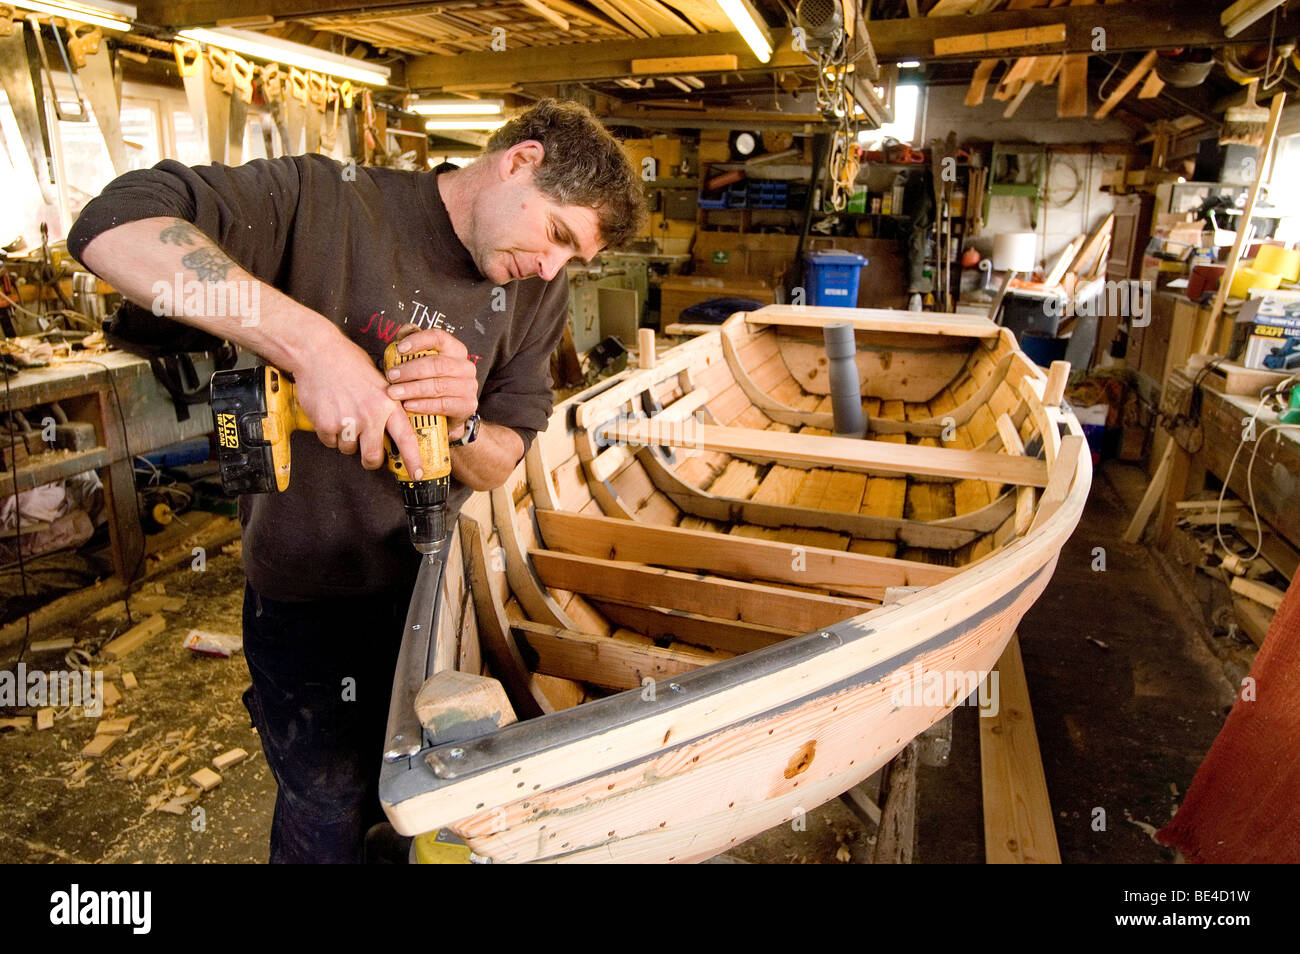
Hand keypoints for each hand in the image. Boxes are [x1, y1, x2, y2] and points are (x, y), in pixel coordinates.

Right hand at [288, 327, 421, 473]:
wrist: (317, 352)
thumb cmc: (348, 362)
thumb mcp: (379, 381)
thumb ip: (386, 405)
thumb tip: (390, 429)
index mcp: (388, 404)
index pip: (406, 438)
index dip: (413, 459)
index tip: (417, 474)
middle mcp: (370, 415)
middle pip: (373, 457)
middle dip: (371, 461)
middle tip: (369, 457)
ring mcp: (348, 421)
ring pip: (349, 450)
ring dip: (346, 441)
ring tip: (343, 417)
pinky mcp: (326, 424)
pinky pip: (330, 442)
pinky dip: (329, 433)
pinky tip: (329, 414)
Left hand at [384, 326, 478, 434]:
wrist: (448, 413)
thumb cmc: (432, 381)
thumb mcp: (423, 361)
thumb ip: (414, 345)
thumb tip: (405, 331)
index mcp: (455, 349)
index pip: (439, 337)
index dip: (418, 341)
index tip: (399, 348)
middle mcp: (465, 366)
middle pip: (437, 364)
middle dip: (410, 370)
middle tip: (391, 376)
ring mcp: (469, 386)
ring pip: (438, 385)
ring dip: (413, 389)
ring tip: (394, 392)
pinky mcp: (467, 405)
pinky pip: (443, 404)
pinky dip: (423, 405)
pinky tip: (408, 405)